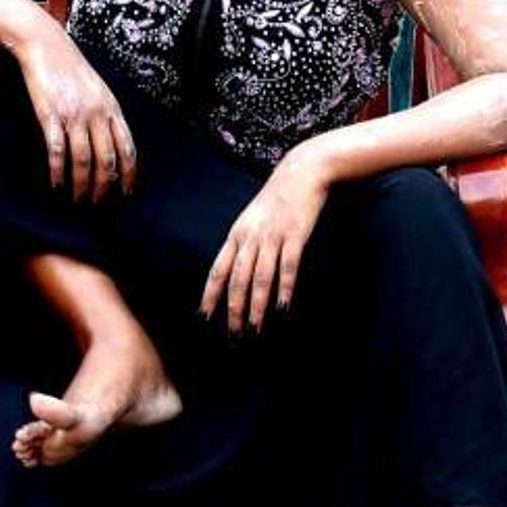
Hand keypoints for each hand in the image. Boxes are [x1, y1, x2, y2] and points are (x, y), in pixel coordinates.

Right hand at [16, 25, 136, 202]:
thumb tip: (113, 146)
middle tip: (97, 203)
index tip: (127, 193)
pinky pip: (57, 150)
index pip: (128, 148)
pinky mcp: (50, 116)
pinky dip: (57, 171)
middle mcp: (97, 114)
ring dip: (81, 185)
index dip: (129, 174)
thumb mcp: (99, 91)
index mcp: (112, 109)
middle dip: (104, 187)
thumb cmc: (72, 70)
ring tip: (78, 199)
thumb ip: (107, 116)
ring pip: (84, 160)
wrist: (47, 46)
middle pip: (107, 160)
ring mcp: (74, 115)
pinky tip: (56, 184)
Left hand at [200, 142, 329, 333]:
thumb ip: (242, 244)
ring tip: (255, 328)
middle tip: (234, 334)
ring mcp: (272, 237)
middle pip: (237, 279)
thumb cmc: (276, 199)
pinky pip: (288, 267)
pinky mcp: (295, 236)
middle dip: (234, 309)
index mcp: (237, 234)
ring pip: (260, 277)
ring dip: (257, 306)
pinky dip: (284, 288)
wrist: (301, 172)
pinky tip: (282, 307)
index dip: (210, 295)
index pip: (218, 270)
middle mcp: (250, 237)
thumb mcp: (251, 219)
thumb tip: (232, 272)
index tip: (204, 317)